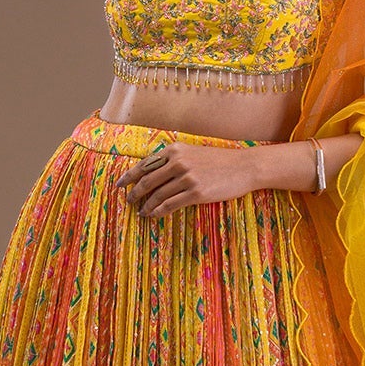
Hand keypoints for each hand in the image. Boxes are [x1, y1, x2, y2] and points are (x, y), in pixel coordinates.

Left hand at [116, 142, 261, 216]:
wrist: (245, 167)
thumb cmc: (220, 161)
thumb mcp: (194, 153)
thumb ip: (175, 159)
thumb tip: (154, 171)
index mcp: (175, 150)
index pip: (145, 164)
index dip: (129, 176)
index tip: (119, 184)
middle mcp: (179, 162)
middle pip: (147, 180)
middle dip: (134, 192)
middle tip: (128, 201)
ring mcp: (187, 178)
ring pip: (157, 195)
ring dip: (146, 205)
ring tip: (141, 211)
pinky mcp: (196, 193)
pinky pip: (170, 204)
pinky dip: (158, 211)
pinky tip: (153, 215)